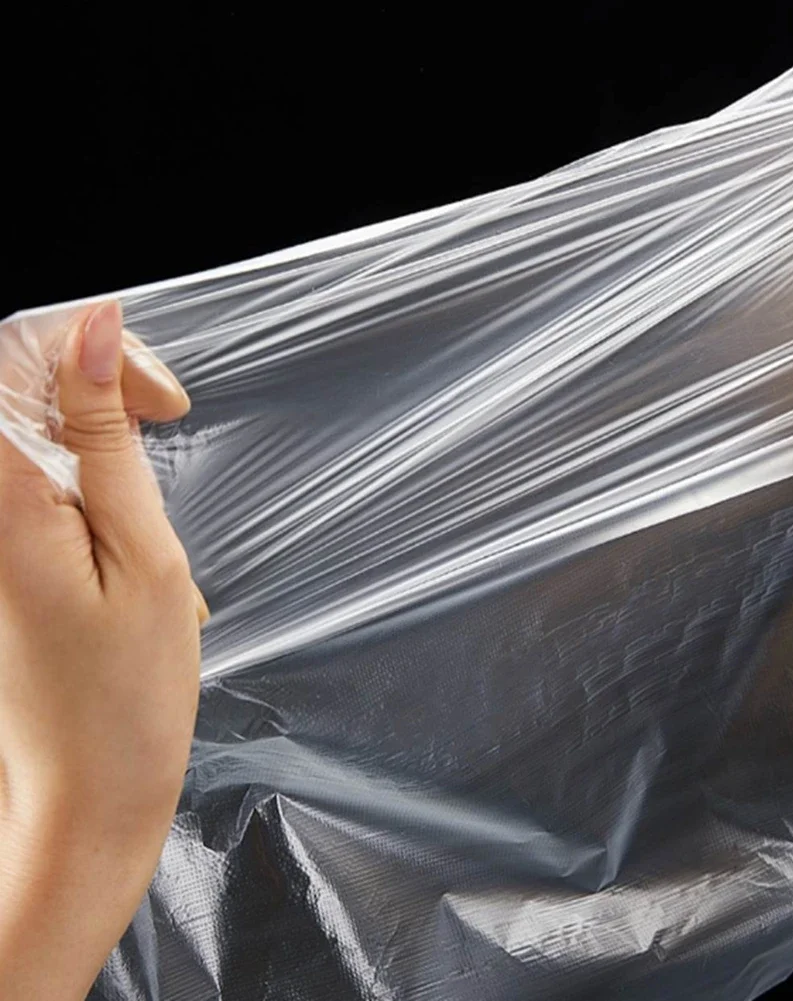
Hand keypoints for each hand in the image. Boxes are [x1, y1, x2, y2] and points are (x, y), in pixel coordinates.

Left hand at [0, 301, 203, 999]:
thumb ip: (106, 438)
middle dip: (95, 370)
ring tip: (152, 459)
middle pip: (11, 375)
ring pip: (23, 416)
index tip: (163, 396)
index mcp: (0, 503)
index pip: (12, 354)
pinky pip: (25, 464)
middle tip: (167, 415)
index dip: (91, 343)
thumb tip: (90, 330)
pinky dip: (77, 454)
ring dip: (91, 412)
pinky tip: (119, 492)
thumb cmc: (126, 695)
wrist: (86, 789)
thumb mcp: (144, 554)